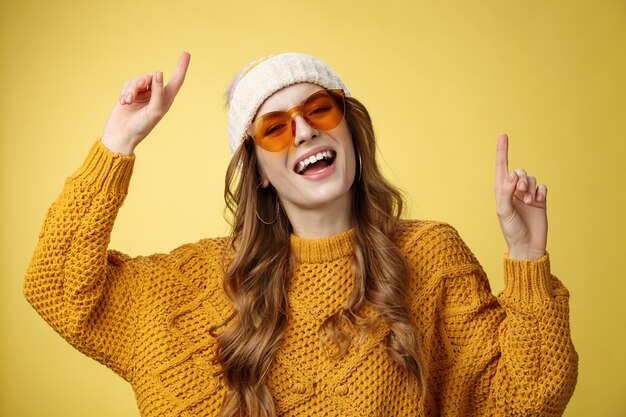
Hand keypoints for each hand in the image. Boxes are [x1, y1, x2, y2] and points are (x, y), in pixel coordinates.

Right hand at [101, 52, 190, 154]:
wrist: (121, 134)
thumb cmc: (141, 127)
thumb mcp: (154, 111)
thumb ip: (158, 92)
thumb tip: (159, 73)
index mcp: (166, 100)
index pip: (177, 81)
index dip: (181, 67)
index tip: (186, 53)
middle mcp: (156, 95)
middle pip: (153, 76)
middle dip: (143, 81)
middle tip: (137, 90)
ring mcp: (143, 94)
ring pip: (139, 79)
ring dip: (132, 88)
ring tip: (127, 101)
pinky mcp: (131, 93)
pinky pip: (129, 83)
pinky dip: (125, 91)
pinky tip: (123, 102)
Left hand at [495, 133, 547, 259]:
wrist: (527, 246)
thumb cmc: (511, 230)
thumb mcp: (504, 211)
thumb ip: (506, 191)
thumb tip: (512, 174)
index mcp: (501, 191)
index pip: (501, 167)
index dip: (502, 151)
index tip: (503, 135)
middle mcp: (514, 191)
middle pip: (520, 171)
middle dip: (521, 178)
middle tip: (521, 191)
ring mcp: (527, 196)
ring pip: (532, 179)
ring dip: (531, 187)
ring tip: (529, 200)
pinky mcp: (540, 201)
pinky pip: (543, 187)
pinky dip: (541, 191)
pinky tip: (538, 201)